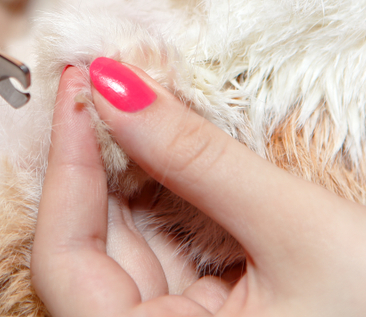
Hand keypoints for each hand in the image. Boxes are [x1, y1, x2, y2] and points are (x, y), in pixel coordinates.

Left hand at [32, 58, 365, 315]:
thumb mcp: (301, 230)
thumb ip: (198, 160)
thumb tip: (115, 86)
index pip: (65, 264)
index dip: (64, 168)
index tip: (79, 84)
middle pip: (95, 250)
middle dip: (98, 158)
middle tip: (108, 72)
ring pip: (137, 245)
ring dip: (137, 169)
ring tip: (142, 92)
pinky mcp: (237, 315)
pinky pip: (183, 250)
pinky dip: (179, 192)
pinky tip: (180, 140)